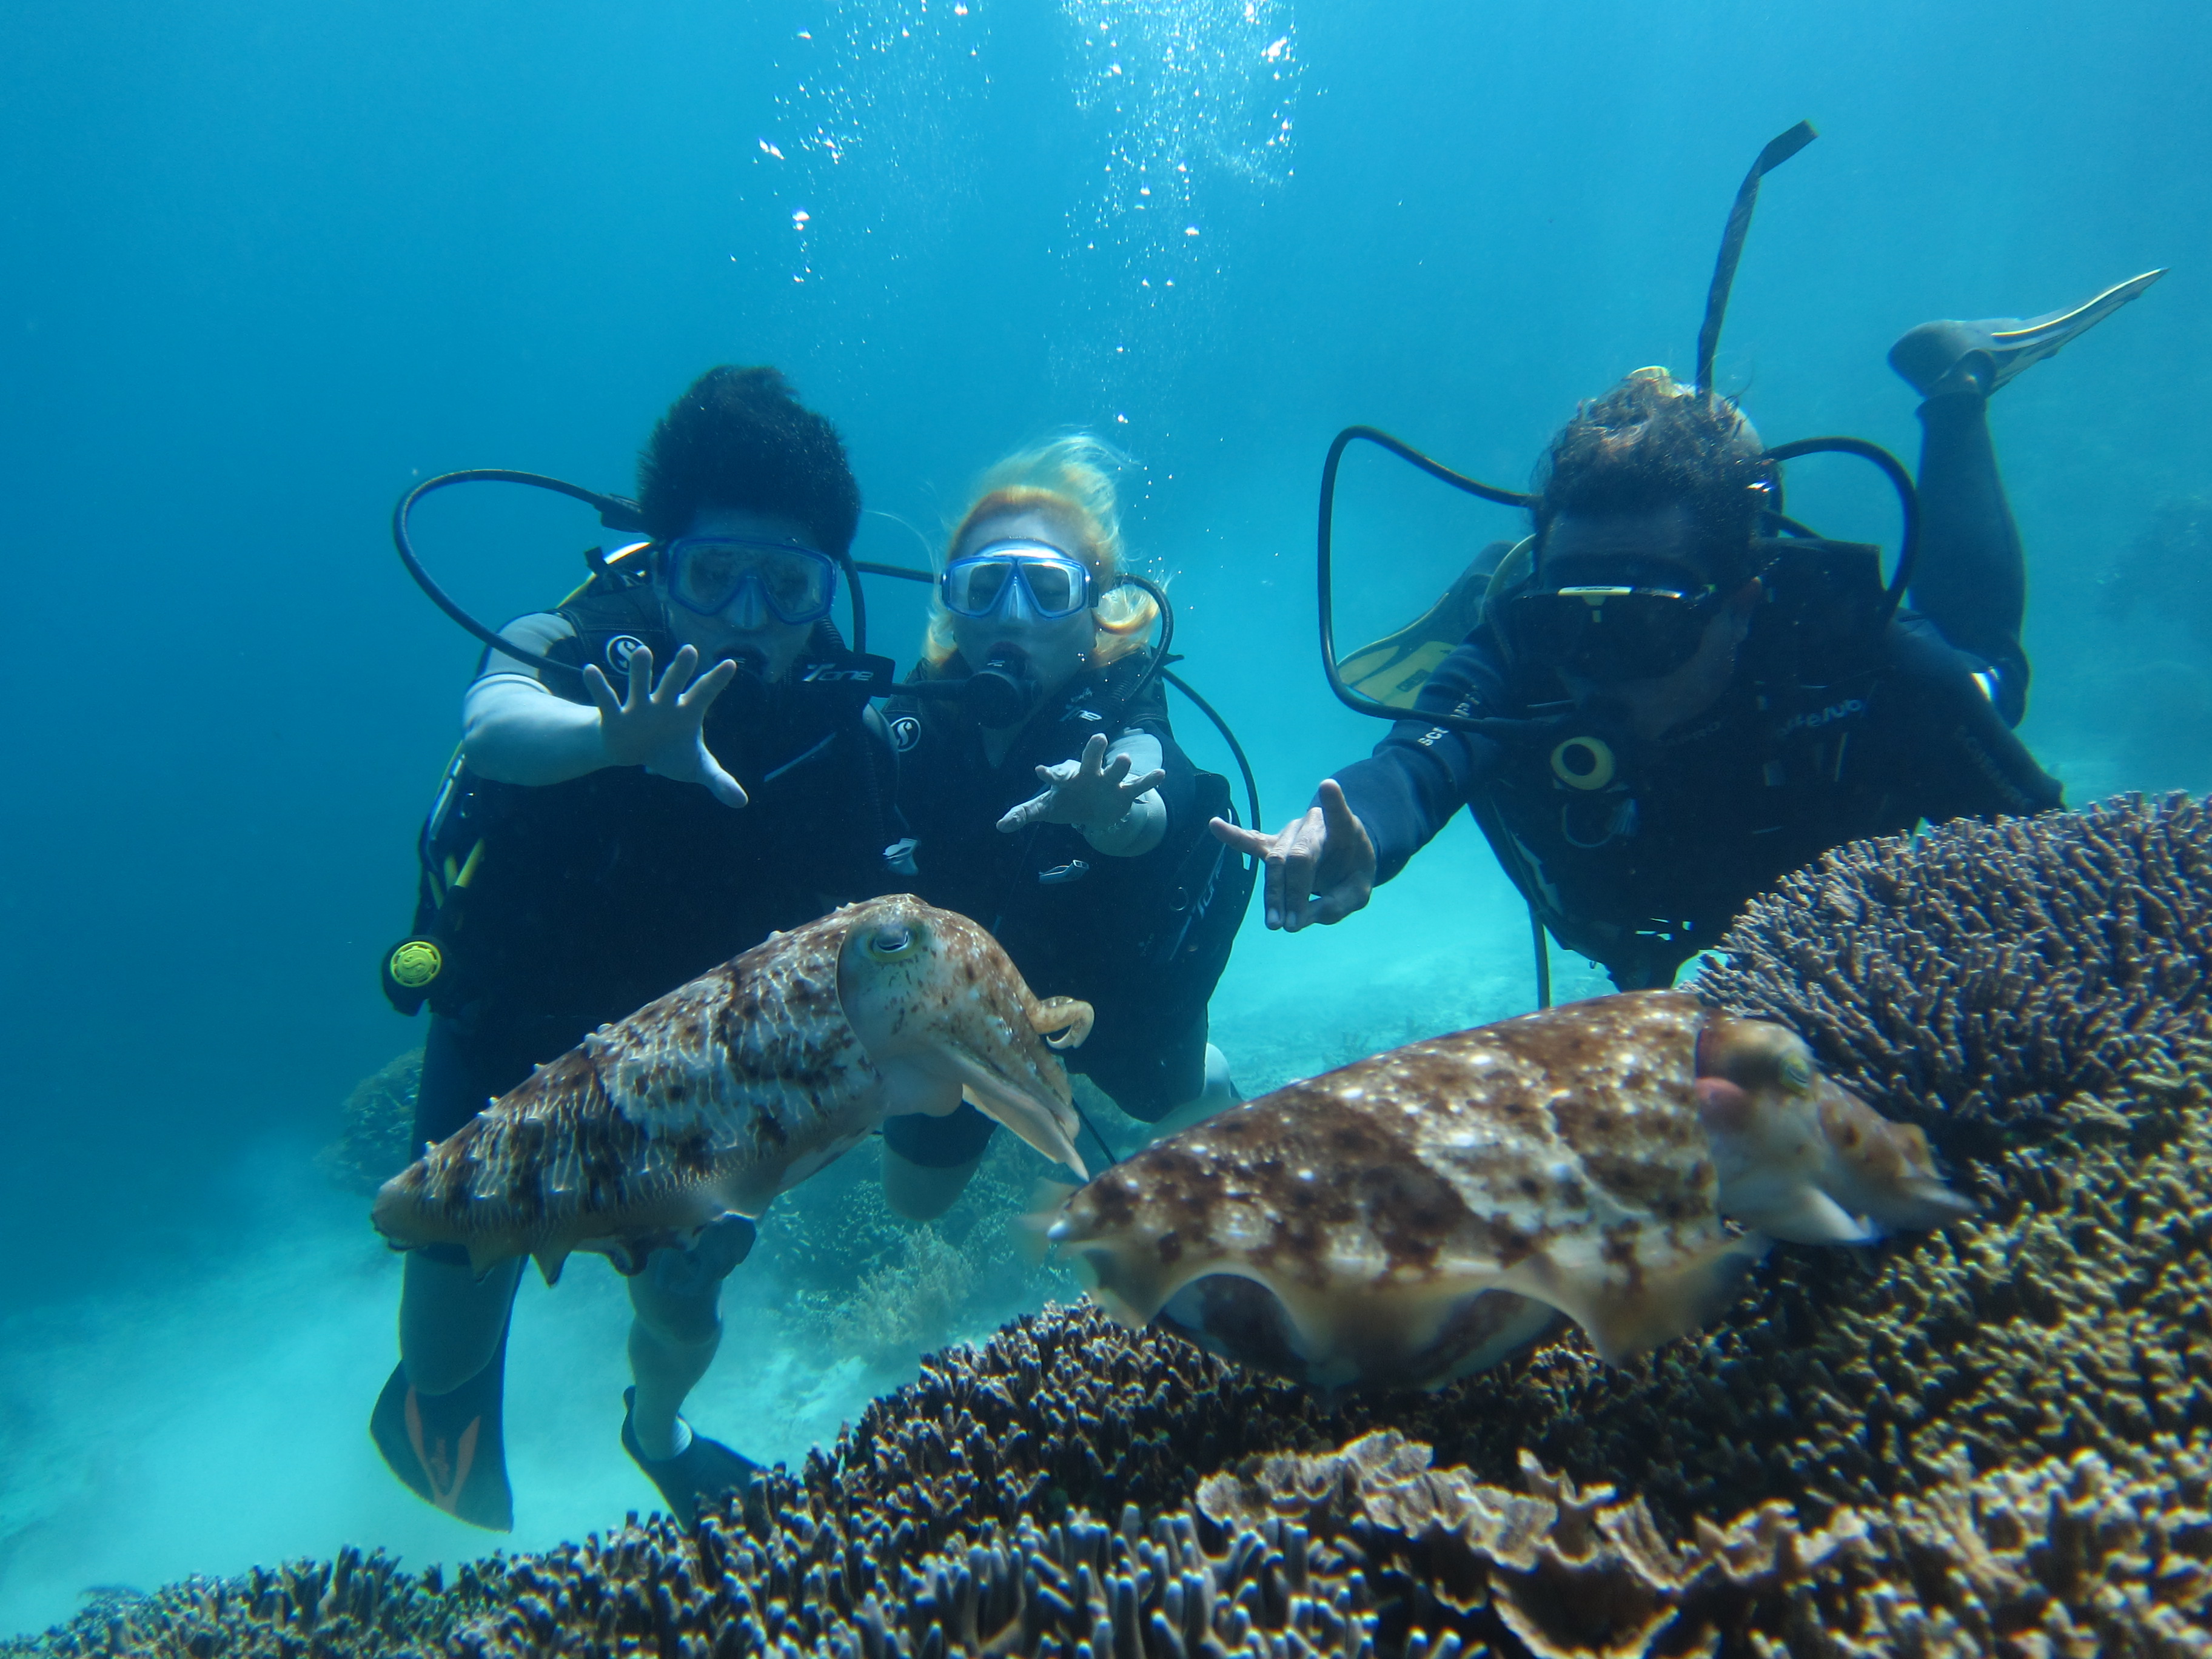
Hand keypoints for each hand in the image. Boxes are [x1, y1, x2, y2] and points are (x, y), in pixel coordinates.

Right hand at [581, 644, 746, 807]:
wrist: (635, 756)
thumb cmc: (672, 754)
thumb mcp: (698, 769)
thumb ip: (720, 781)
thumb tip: (742, 802)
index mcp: (687, 712)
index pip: (705, 693)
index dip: (717, 680)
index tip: (731, 663)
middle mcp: (664, 703)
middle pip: (673, 684)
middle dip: (680, 669)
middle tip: (690, 649)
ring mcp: (639, 707)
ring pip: (640, 685)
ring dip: (641, 671)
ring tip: (643, 652)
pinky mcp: (614, 717)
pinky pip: (607, 701)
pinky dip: (598, 687)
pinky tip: (590, 670)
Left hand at [997, 732, 1166, 834]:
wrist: (1092, 809)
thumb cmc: (1065, 802)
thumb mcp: (1044, 809)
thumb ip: (1023, 814)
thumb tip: (999, 826)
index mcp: (1067, 777)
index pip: (1057, 774)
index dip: (1049, 774)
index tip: (1040, 772)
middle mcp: (1089, 773)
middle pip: (1090, 759)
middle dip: (1093, 750)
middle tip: (1098, 738)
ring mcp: (1108, 781)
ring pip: (1115, 771)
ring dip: (1120, 765)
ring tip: (1125, 759)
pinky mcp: (1124, 792)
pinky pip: (1138, 785)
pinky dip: (1149, 780)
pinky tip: (1160, 774)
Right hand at [1209, 778, 1375, 930]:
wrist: (1345, 860)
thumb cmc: (1352, 873)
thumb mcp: (1358, 893)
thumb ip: (1335, 906)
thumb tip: (1296, 921)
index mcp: (1344, 829)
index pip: (1339, 814)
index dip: (1334, 801)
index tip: (1327, 785)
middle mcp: (1314, 825)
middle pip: (1298, 857)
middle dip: (1292, 892)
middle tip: (1290, 925)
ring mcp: (1291, 833)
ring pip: (1275, 863)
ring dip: (1273, 895)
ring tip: (1274, 924)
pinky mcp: (1274, 844)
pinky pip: (1252, 842)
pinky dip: (1234, 837)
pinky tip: (1215, 825)